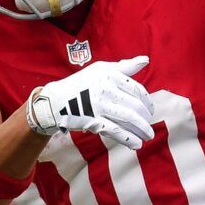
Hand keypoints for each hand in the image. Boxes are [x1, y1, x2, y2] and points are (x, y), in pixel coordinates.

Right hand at [25, 55, 153, 148]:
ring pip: (129, 119)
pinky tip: (137, 145)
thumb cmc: (80, 84)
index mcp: (110, 76)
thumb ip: (124, 67)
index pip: (137, 90)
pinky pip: (116, 131)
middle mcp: (106, 89)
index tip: (150, 110)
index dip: (147, 102)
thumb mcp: (100, 69)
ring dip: (142, 129)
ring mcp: (99, 106)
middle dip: (145, 118)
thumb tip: (146, 60)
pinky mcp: (93, 120)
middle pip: (135, 106)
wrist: (54, 100)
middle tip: (149, 124)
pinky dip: (129, 139)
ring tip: (148, 136)